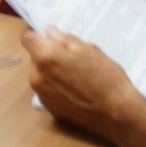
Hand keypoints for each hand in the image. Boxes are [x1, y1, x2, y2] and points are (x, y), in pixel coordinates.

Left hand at [22, 26, 145, 140]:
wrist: (118, 114)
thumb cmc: (106, 78)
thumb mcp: (88, 49)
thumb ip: (64, 39)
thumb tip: (50, 33)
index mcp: (45, 57)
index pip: (27, 38)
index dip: (35, 32)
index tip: (44, 32)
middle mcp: (37, 77)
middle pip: (35, 57)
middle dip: (47, 53)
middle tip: (69, 55)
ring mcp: (42, 95)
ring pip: (41, 74)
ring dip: (51, 71)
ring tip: (76, 74)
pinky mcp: (50, 109)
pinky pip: (48, 91)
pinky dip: (56, 87)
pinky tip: (76, 89)